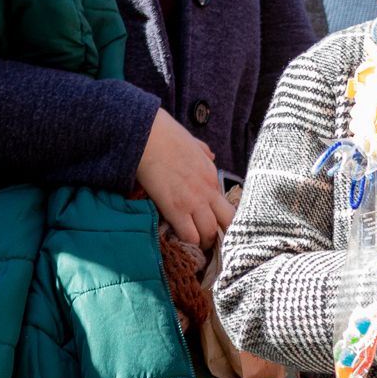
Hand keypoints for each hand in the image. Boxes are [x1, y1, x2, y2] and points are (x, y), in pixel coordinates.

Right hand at [136, 109, 232, 248]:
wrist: (147, 136)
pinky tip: (179, 238)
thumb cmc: (166, 135)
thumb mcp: (193, 143)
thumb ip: (203, 152)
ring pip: (209, 234)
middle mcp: (208, 192)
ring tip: (193, 242)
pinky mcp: (175, 209)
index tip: (214, 224)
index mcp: (213, 177)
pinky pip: (189, 235)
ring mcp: (193, 202)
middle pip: (228, 223)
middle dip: (221, 235)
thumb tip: (210, 155)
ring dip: (202, 241)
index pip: (228, 206)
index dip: (222, 219)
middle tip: (209, 240)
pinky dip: (186, 241)